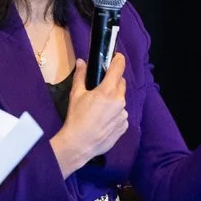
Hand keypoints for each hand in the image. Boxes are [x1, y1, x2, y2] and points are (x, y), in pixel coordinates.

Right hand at [52, 51, 128, 173]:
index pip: (119, 68)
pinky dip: (115, 115)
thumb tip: (81, 62)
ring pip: (121, 101)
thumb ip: (80, 76)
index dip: (119, 60)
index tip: (117, 56)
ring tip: (100, 109)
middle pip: (121, 84)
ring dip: (114, 100)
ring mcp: (123, 114)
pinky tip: (103, 121)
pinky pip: (121, 115)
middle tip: (101, 88)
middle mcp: (120, 101)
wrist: (79, 144)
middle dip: (113, 82)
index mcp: (108, 90)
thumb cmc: (76, 117)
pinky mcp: (124, 126)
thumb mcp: (76, 95)